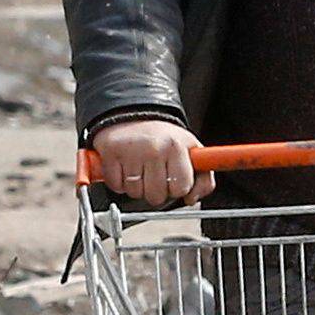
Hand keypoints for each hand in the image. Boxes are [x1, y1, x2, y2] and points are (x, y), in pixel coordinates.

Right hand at [89, 119, 209, 206]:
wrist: (133, 115)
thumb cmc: (163, 137)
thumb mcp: (191, 151)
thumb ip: (203, 178)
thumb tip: (191, 199)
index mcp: (176, 146)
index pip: (181, 188)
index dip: (178, 188)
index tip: (174, 178)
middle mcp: (153, 148)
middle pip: (157, 196)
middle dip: (156, 190)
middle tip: (156, 174)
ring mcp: (131, 151)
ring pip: (135, 193)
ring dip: (137, 187)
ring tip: (140, 169)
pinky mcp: (111, 154)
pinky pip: (117, 186)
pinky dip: (120, 182)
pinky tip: (126, 168)